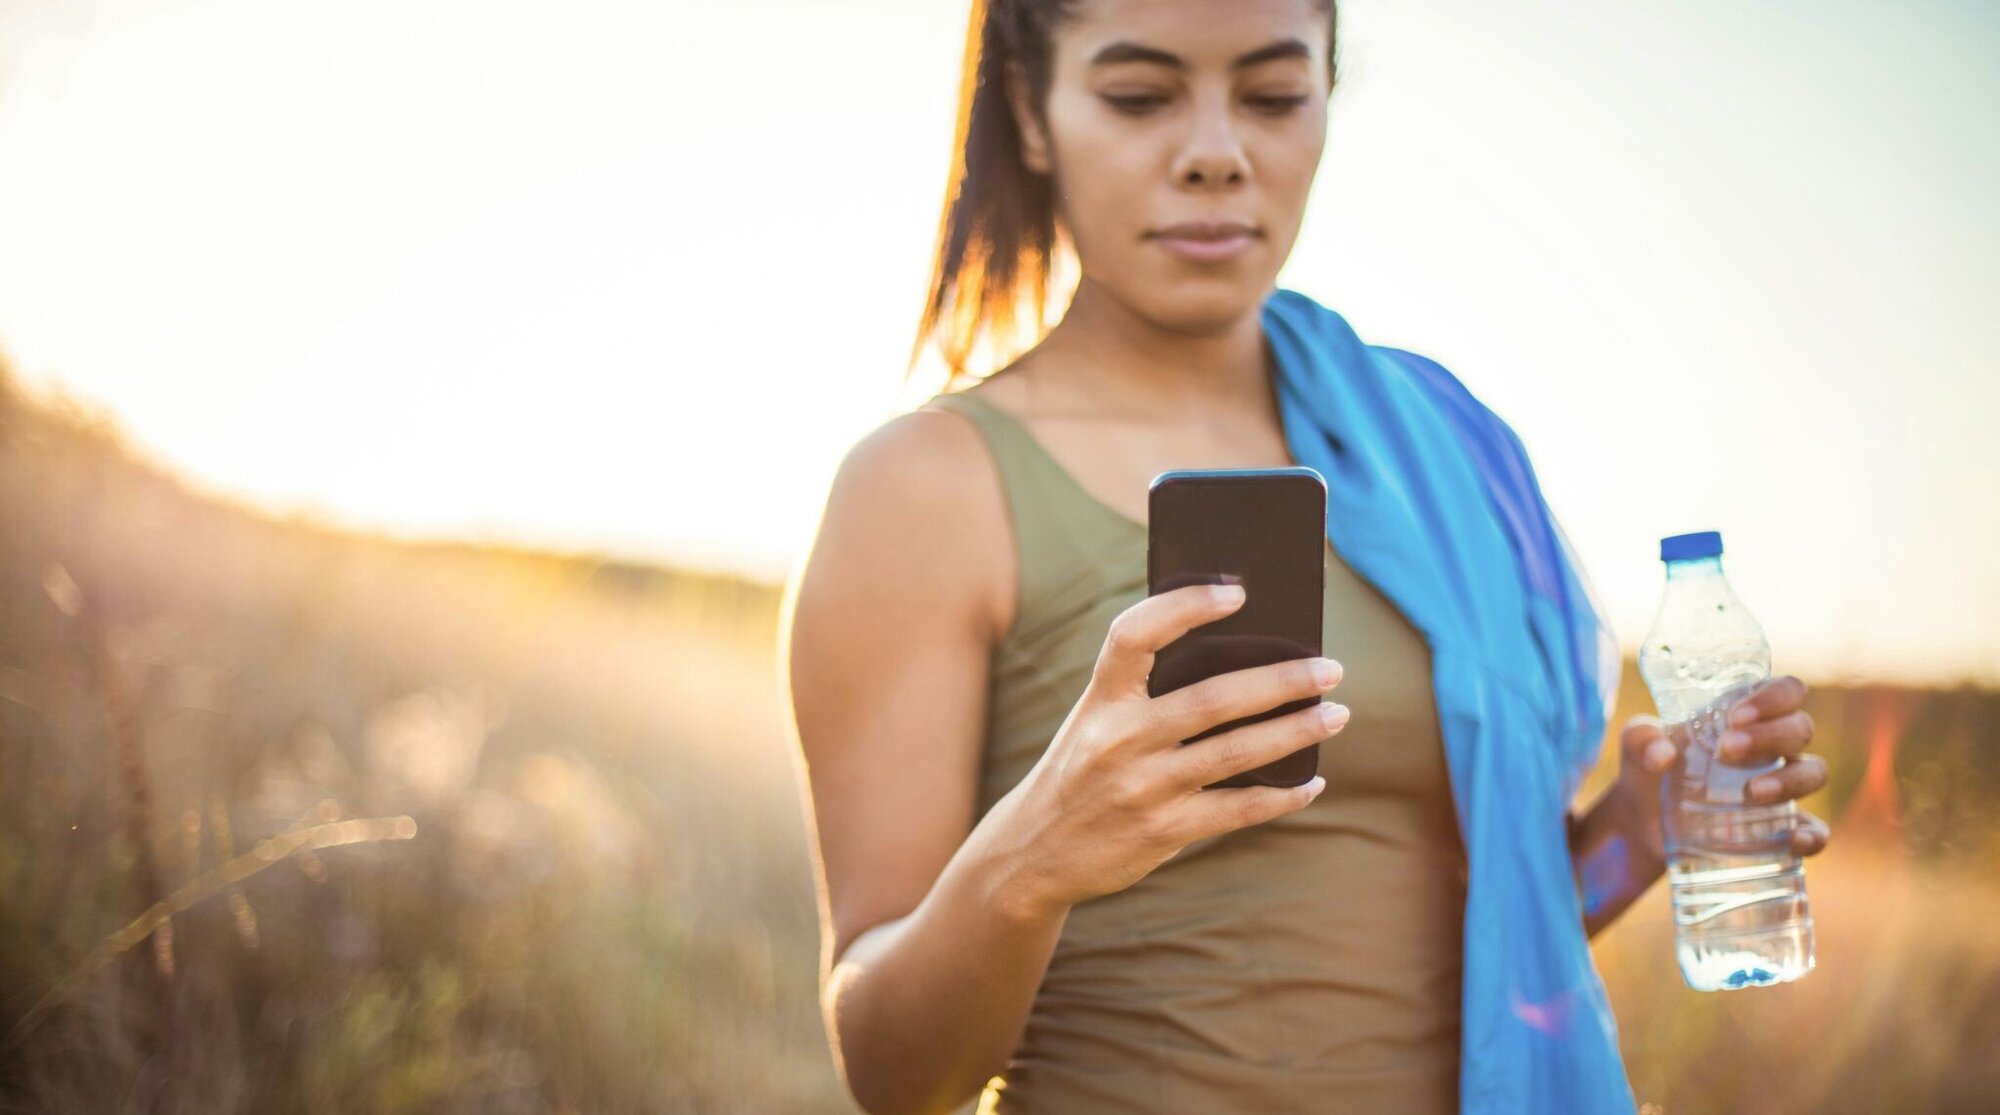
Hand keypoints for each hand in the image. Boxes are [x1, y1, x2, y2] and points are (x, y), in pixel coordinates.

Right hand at [984, 583, 1347, 918]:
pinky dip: (1282, 795)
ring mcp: (1142, 788)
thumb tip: (1244, 658)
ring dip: (1295, 731)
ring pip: (1236, 753)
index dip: (1184, 606)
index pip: (1134, 635)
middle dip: (1281, 681)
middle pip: (1213, 699)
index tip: (1238, 592)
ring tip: (1337, 714)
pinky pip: (1238, 810)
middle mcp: (1118, 739)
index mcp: (1099, 698)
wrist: (1034, 851)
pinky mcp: (1162, 832)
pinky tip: (1310, 782)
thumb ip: (1147, 691)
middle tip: (1330, 669)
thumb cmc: (1083, 767)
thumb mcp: (1095, 720)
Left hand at [1617, 674, 1832, 861]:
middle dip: (1769, 736)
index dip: (1774, 697)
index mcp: (1747, 715)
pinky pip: (1816, 830)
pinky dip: (1813, 835)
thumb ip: (1641, 739)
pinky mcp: (1780, 829)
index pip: (1787, 690)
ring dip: (1791, 779)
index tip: (1735, 716)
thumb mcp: (1636, 746)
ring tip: (1751, 792)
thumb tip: (1662, 756)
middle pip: (1800, 729)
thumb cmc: (1648, 768)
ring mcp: (1782, 788)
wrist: (1641, 822)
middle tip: (1725, 749)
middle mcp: (1773, 747)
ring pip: (1814, 773)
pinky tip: (1794, 839)